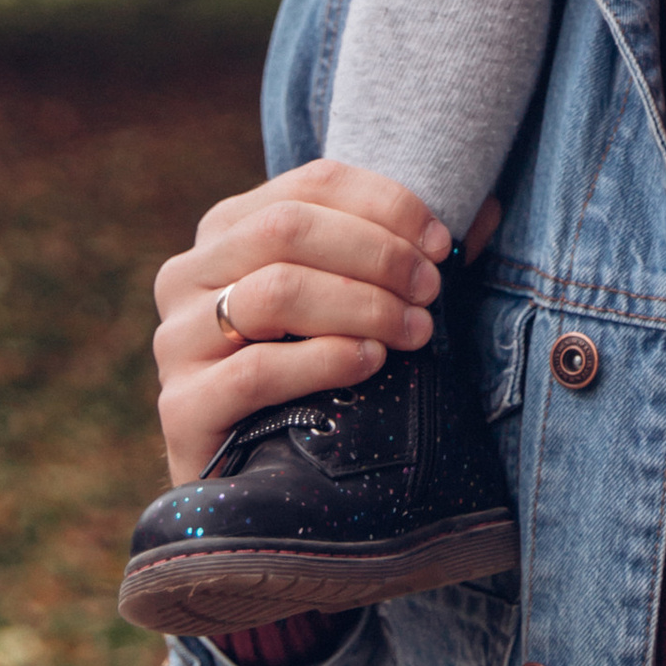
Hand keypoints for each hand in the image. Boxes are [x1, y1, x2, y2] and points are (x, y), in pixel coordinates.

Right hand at [150, 161, 500, 485]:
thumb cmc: (315, 374)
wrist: (259, 481)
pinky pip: (257, 370)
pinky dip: (327, 359)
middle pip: (289, 228)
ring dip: (363, 304)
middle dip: (378, 254)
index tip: (442, 242)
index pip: (311, 184)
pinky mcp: (180, 407)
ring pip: (275, 290)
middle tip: (433, 290)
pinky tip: (370, 363)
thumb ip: (402, 253)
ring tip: (414, 331)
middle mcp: (187, 274)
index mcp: (228, 230)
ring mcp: (175, 340)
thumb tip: (490, 211)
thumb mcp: (349, 300)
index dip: (386, 204)